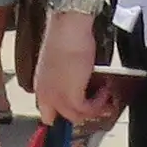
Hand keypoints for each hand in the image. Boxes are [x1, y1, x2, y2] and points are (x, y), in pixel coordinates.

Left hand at [36, 13, 126, 129]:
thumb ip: (65, 79)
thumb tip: (78, 86)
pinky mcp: (71, 97)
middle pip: (63, 118)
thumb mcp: (61, 63)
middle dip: (83, 113)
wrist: (69, 28)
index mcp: (41, 85)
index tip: (79, 111)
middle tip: (99, 106)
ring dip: (94, 108)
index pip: (47, 114)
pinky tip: (105, 90)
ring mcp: (57, 97)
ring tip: (104, 94)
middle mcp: (46, 94)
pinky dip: (99, 103)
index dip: (64, 114)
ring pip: (77, 116)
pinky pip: (87, 110)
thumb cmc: (65, 37)